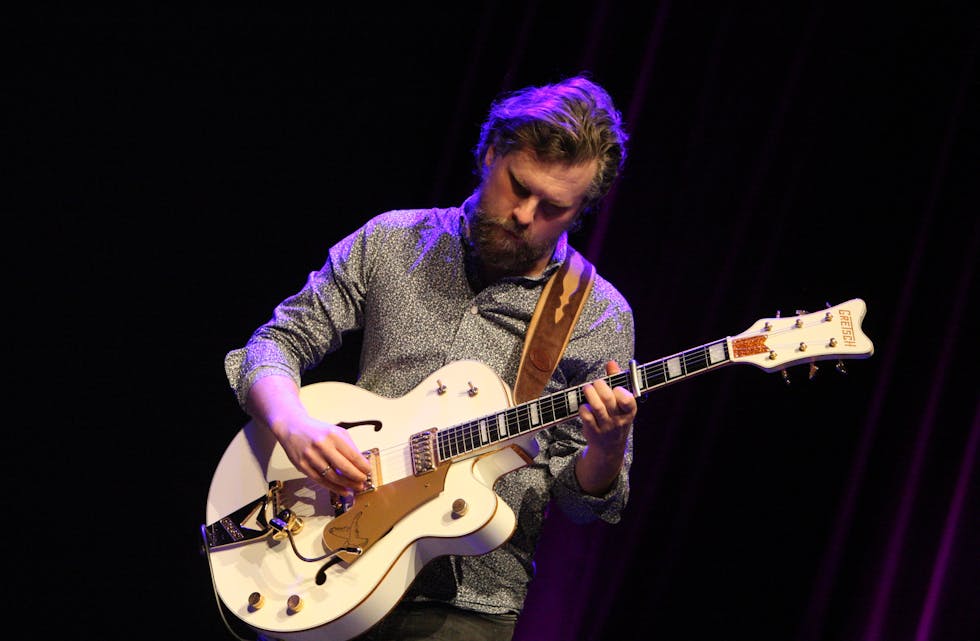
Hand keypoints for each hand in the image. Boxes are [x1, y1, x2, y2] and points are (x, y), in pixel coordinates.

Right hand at [246, 375, 371, 493]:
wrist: (292, 427)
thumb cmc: (317, 430)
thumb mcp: (336, 432)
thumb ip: (348, 446)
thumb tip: (361, 463)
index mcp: (333, 435)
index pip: (352, 454)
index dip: (362, 466)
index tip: (368, 471)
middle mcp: (322, 446)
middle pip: (343, 467)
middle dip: (356, 477)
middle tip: (363, 482)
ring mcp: (311, 457)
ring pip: (332, 476)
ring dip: (346, 484)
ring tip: (355, 487)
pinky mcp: (303, 466)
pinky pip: (320, 481)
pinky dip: (334, 487)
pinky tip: (343, 490)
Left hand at [576, 360, 636, 494]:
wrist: (609, 448)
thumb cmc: (616, 418)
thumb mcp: (622, 403)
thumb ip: (617, 381)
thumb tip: (611, 363)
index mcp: (629, 411)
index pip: (628, 400)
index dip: (620, 391)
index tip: (615, 387)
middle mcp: (619, 420)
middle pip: (608, 399)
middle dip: (600, 386)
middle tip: (596, 383)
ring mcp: (606, 427)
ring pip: (596, 407)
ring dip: (589, 393)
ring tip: (587, 388)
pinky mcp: (593, 431)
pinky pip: (586, 416)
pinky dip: (583, 408)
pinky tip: (583, 405)